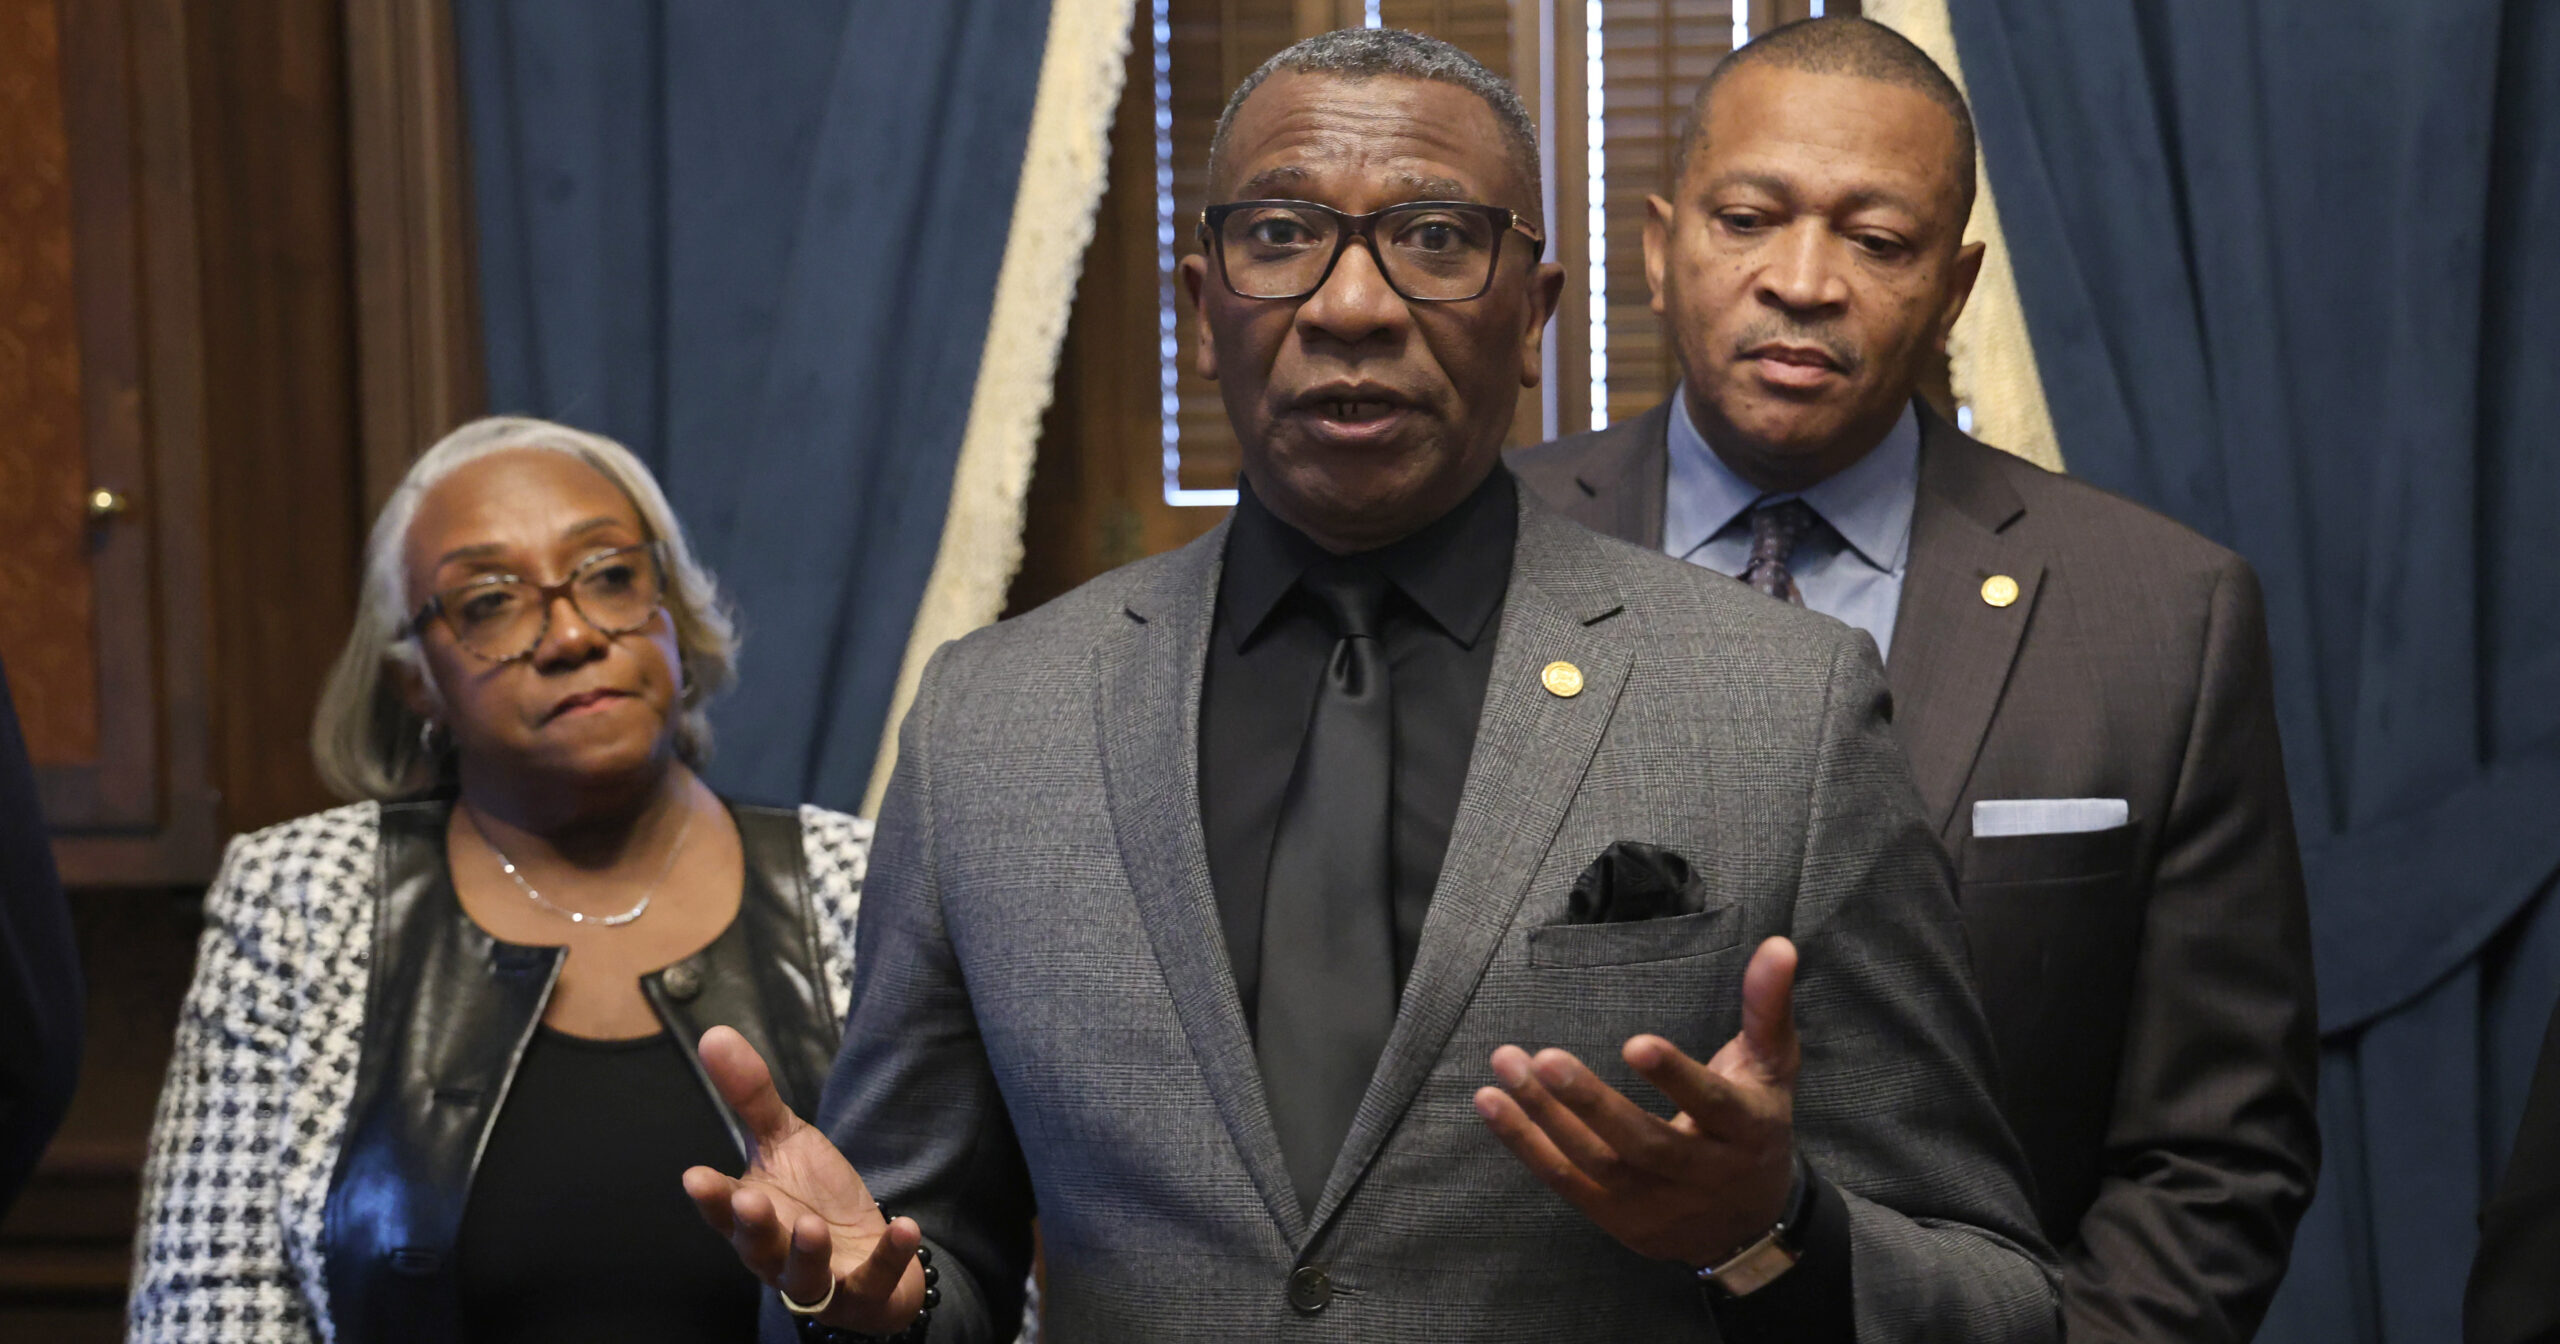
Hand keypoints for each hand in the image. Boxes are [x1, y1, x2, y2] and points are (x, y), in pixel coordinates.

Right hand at [683, 1026, 928, 1332]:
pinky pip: (876, 1279)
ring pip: (805, 1277)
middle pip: (757, 1248)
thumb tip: (714, 1035)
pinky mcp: (865, 1291)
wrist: (864, 1253)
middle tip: (750, 1200)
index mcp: (752, 1218)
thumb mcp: (784, 1142)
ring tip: (813, 1225)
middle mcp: (777, 1255)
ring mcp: (820, 1279)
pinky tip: (905, 1227)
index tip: (695, 1176)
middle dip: (753, 1227)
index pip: (723, 1211)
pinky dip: (890, 1257)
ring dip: (807, 1253)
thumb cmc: (811, 1198)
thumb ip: (750, 1096)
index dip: (711, 1198)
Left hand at [1473, 935, 1801, 1266]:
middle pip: (1643, 1143)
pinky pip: (1566, 1183)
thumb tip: (1777, 945)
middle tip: (1544, 1058)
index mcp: (1745, 1131)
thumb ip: (1768, 1007)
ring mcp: (1657, 1204)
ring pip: (1596, 1164)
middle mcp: (1703, 1174)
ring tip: (1506, 1066)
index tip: (1635, 1043)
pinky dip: (1525, 1145)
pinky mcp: (1619, 1219)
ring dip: (1544, 1117)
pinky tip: (1492, 1104)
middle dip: (1590, 1102)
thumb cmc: (1754, 1126)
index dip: (1676, 1077)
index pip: (1712, 1105)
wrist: (1747, 1226)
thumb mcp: (1771, 1068)